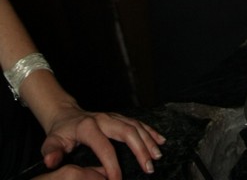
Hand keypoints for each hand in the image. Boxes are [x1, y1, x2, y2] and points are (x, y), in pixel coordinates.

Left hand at [41, 103, 165, 179]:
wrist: (66, 115)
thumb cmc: (60, 133)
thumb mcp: (51, 142)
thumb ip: (51, 152)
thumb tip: (51, 161)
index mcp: (88, 127)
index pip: (104, 146)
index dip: (111, 164)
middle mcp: (104, 119)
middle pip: (126, 131)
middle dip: (140, 149)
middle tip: (149, 167)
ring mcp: (113, 117)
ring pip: (135, 126)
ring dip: (148, 140)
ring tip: (157, 156)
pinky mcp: (119, 118)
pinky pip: (137, 123)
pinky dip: (150, 131)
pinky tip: (160, 140)